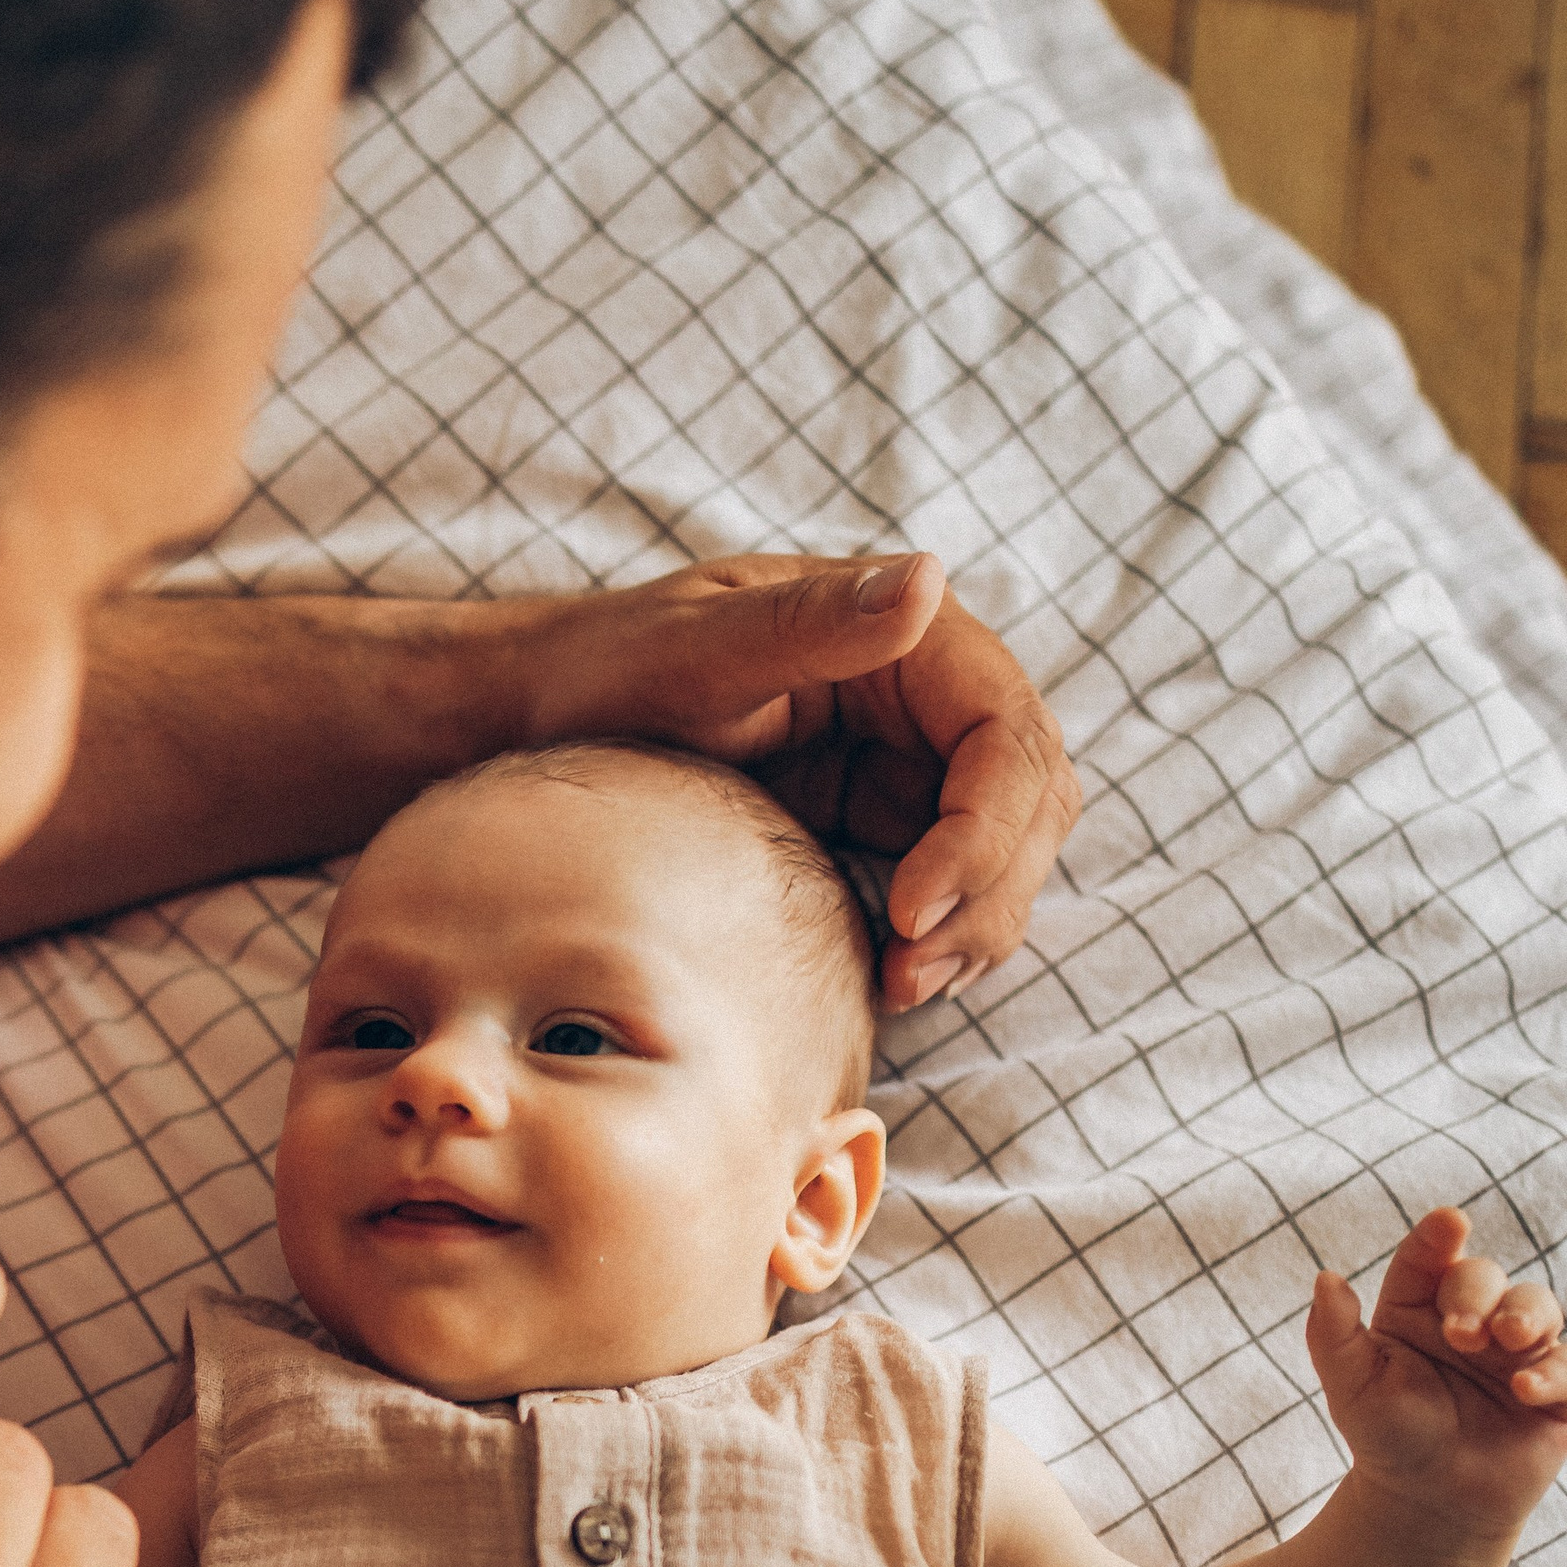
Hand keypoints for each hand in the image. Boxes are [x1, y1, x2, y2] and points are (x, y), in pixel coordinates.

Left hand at [514, 551, 1078, 1010]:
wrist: (539, 726)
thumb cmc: (607, 672)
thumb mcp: (696, 649)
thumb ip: (812, 624)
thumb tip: (932, 578)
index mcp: (905, 638)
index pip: (1006, 735)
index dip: (984, 830)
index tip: (914, 909)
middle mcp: (925, 698)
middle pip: (1027, 805)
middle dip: (988, 894)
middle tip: (909, 974)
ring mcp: (908, 768)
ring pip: (1004, 857)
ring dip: (973, 931)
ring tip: (897, 988)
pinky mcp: (880, 827)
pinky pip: (948, 891)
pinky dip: (937, 942)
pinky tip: (886, 982)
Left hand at [1310, 1208, 1566, 1546]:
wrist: (1429, 1502)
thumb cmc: (1386, 1437)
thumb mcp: (1352, 1388)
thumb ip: (1333, 1334)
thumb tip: (1325, 1277)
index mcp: (1419, 1309)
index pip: (1428, 1259)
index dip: (1437, 1237)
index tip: (1449, 1222)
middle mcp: (1473, 1320)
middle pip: (1488, 1278)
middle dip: (1481, 1293)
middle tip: (1465, 1332)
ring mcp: (1517, 1353)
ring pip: (1538, 1307)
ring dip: (1528, 1315)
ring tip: (1509, 1339)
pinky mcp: (1553, 1391)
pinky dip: (1555, 1373)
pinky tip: (1527, 1390)